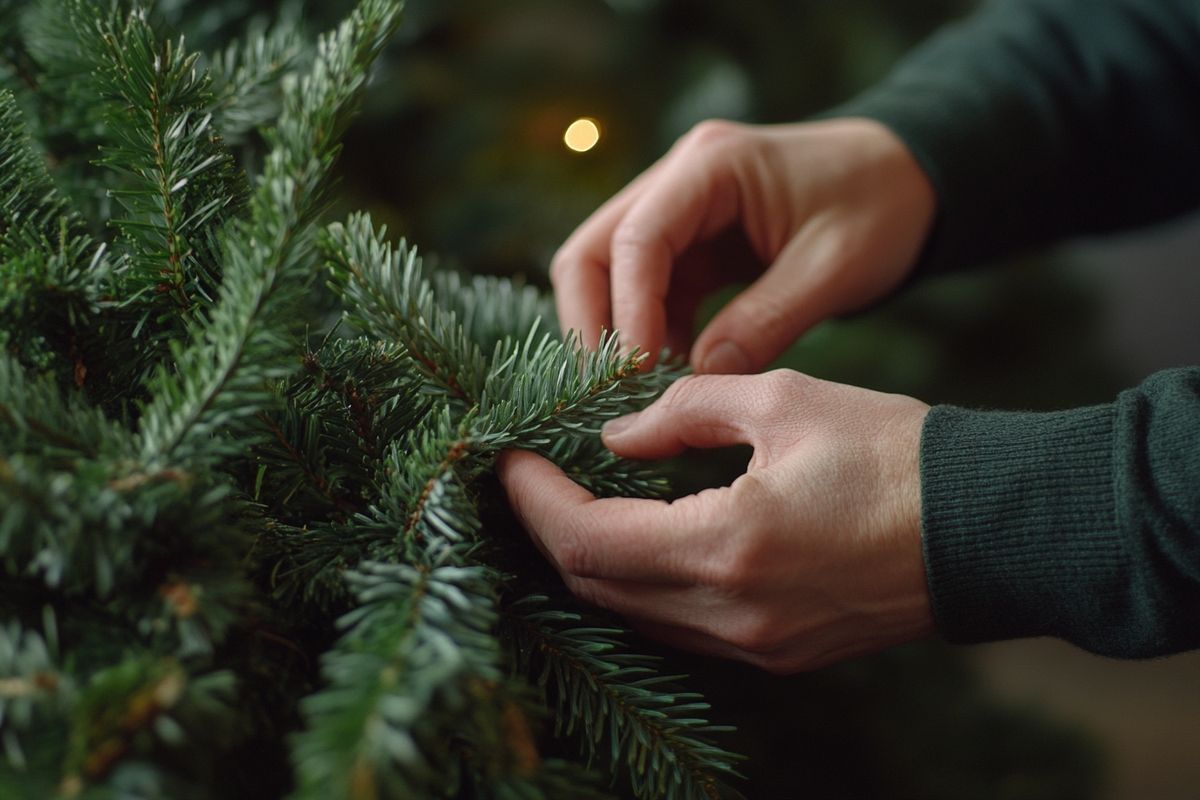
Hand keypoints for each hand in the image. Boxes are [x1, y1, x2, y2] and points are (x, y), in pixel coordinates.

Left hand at [498, 370, 933, 672]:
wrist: (991, 528)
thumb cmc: (895, 452)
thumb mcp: (783, 400)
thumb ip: (682, 413)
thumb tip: (618, 438)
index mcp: (728, 548)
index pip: (586, 541)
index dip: (535, 500)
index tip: (510, 456)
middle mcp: (731, 616)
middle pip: (598, 585)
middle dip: (551, 528)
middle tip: (533, 473)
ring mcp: (754, 646)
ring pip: (633, 612)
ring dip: (594, 558)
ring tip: (578, 497)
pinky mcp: (776, 652)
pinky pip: (678, 625)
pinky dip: (643, 580)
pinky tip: (643, 533)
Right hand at [550, 117, 935, 370]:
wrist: (910, 179)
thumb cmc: (883, 206)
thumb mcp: (833, 267)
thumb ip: (766, 322)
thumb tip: (701, 380)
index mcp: (712, 166)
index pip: (636, 237)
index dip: (627, 309)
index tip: (637, 373)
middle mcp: (679, 179)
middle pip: (592, 250)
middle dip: (593, 323)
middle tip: (612, 391)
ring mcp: (679, 210)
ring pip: (607, 273)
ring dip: (615, 333)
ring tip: (643, 392)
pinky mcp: (690, 243)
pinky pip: (646, 292)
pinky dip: (649, 335)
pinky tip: (673, 374)